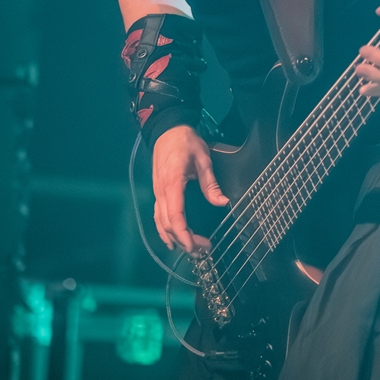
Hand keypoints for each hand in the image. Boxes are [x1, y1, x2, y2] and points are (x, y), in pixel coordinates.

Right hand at [152, 125, 227, 252]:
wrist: (168, 129)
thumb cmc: (186, 142)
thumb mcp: (203, 159)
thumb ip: (211, 183)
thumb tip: (222, 202)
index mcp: (173, 183)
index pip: (175, 216)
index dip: (184, 234)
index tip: (195, 246)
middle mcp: (162, 191)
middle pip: (168, 223)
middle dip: (184, 240)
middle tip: (202, 250)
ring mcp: (157, 192)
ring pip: (161, 221)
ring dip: (174, 238)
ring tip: (190, 250)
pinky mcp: (158, 191)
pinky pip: (158, 215)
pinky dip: (164, 229)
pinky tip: (171, 239)